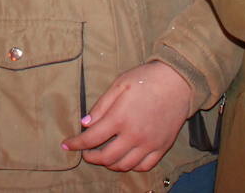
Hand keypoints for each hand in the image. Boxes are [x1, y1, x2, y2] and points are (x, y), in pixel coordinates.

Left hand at [61, 61, 191, 171]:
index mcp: (120, 118)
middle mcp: (134, 135)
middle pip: (106, 158)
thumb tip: (85, 124)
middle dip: (90, 157)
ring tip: (103, 156)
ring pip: (124, 165)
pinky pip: (144, 166)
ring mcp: (149, 144)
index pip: (91, 138)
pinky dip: (131, 166)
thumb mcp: (119, 84)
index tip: (66, 144)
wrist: (179, 82)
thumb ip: (101, 106)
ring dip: (109, 164)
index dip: (75, 143)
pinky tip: (125, 158)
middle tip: (85, 152)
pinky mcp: (162, 147)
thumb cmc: (146, 79)